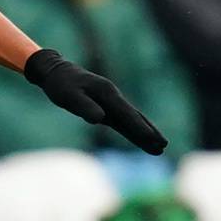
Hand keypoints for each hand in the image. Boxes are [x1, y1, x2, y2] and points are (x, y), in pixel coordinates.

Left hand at [25, 49, 166, 154]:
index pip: (126, 113)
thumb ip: (84, 106)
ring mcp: (110, 101)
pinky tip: (142, 139)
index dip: (139, 127)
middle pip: (134, 117)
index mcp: (106, 92)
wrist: (56, 72)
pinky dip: (133, 130)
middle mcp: (113, 96)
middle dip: (149, 132)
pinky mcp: (105, 107)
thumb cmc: (61, 84)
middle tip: (164, 146)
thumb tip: (100, 119)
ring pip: (131, 120)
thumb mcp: (69, 96)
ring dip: (144, 133)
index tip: (152, 139)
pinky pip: (122, 121)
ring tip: (160, 147)